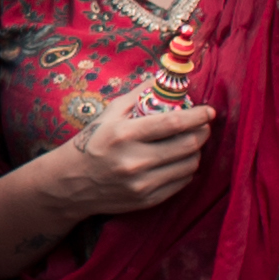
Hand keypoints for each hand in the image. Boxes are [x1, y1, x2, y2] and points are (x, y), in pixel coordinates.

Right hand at [44, 94, 216, 221]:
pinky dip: (186, 169)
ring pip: (189, 165)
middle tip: (202, 126)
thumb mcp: (109, 114)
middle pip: (188, 145)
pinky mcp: (147, 200)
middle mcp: (134, 160)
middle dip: (202, 132)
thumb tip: (166, 79)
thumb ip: (138, 95)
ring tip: (188, 143)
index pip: (173, 123)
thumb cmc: (92, 142)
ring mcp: (141, 183)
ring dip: (195, 151)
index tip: (208, 111)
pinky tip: (177, 161)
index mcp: (123, 134)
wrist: (69, 182)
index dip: (197, 116)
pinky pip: (182, 183)